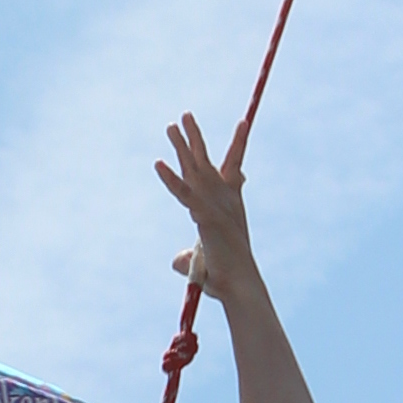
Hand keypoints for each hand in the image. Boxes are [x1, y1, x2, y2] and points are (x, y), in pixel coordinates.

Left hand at [152, 110, 258, 293]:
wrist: (238, 288)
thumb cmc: (225, 277)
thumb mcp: (203, 262)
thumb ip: (188, 256)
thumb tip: (177, 259)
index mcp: (229, 204)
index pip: (233, 168)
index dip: (238, 147)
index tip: (244, 124)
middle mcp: (223, 200)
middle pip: (206, 161)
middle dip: (196, 137)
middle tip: (185, 115)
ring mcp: (214, 206)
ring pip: (195, 169)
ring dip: (184, 144)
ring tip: (173, 123)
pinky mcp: (204, 217)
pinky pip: (183, 194)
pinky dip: (170, 179)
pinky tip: (158, 164)